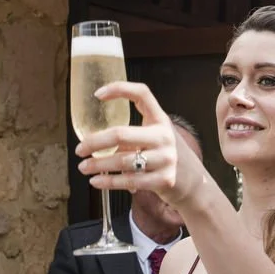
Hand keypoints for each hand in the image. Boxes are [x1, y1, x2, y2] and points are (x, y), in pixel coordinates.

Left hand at [77, 82, 213, 213]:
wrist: (195, 184)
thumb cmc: (167, 157)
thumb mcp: (158, 138)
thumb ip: (134, 135)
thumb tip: (95, 140)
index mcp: (161, 120)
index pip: (142, 94)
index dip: (119, 89)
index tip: (97, 95)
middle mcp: (165, 137)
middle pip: (121, 134)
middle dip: (94, 142)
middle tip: (79, 149)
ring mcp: (166, 159)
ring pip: (122, 161)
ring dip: (98, 165)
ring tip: (83, 167)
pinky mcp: (164, 180)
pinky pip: (129, 181)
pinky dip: (109, 182)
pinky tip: (96, 182)